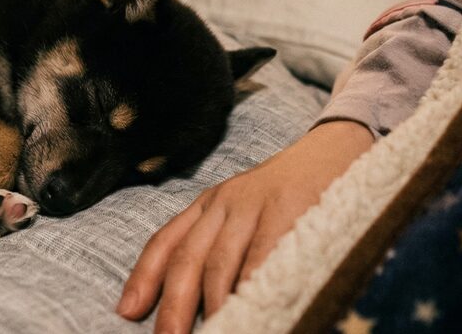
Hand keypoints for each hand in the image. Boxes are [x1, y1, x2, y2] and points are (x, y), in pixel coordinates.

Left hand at [116, 121, 373, 332]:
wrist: (336, 146)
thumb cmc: (289, 193)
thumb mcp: (243, 211)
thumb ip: (221, 247)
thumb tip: (206, 303)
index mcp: (208, 205)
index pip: (166, 242)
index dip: (143, 278)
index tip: (126, 311)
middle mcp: (223, 203)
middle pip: (187, 259)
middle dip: (173, 305)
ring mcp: (254, 206)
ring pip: (220, 262)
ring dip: (213, 306)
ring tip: (215, 332)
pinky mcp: (288, 209)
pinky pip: (263, 256)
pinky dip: (253, 288)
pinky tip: (251, 309)